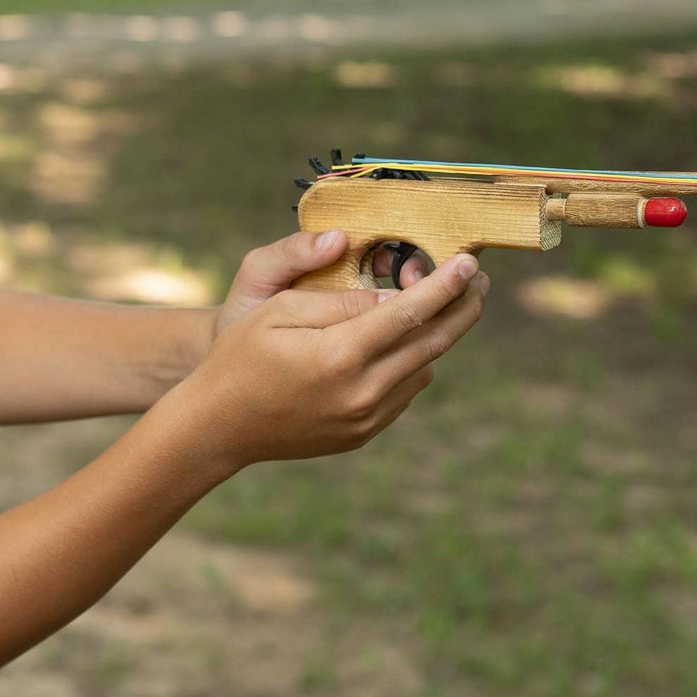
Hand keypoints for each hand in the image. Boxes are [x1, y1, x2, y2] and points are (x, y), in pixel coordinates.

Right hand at [184, 253, 489, 469]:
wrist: (218, 425)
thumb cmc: (239, 356)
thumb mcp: (278, 311)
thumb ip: (341, 302)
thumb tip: (395, 298)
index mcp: (339, 355)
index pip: (409, 312)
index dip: (445, 284)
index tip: (469, 261)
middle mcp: (360, 392)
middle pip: (431, 344)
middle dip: (461, 307)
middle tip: (478, 280)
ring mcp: (364, 419)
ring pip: (423, 369)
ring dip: (433, 337)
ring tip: (435, 307)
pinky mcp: (361, 435)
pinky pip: (404, 393)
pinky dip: (410, 364)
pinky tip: (399, 344)